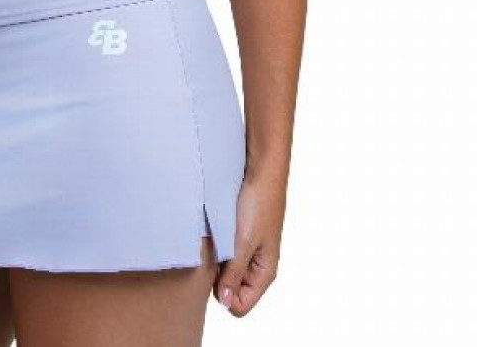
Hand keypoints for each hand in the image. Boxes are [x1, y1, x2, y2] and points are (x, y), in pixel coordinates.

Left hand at [214, 169, 285, 317]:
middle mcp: (256, 265)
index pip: (239, 305)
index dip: (224, 294)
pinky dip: (215, 246)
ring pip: (225, 270)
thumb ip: (234, 274)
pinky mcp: (238, 236)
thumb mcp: (243, 242)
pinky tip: (211, 232)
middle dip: (217, 277)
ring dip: (215, 260)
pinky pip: (223, 253)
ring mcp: (247, 250)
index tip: (216, 271)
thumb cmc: (257, 204)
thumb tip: (225, 303)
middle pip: (231, 289)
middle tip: (213, 253)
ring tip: (213, 240)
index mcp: (264, 272)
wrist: (260, 170)